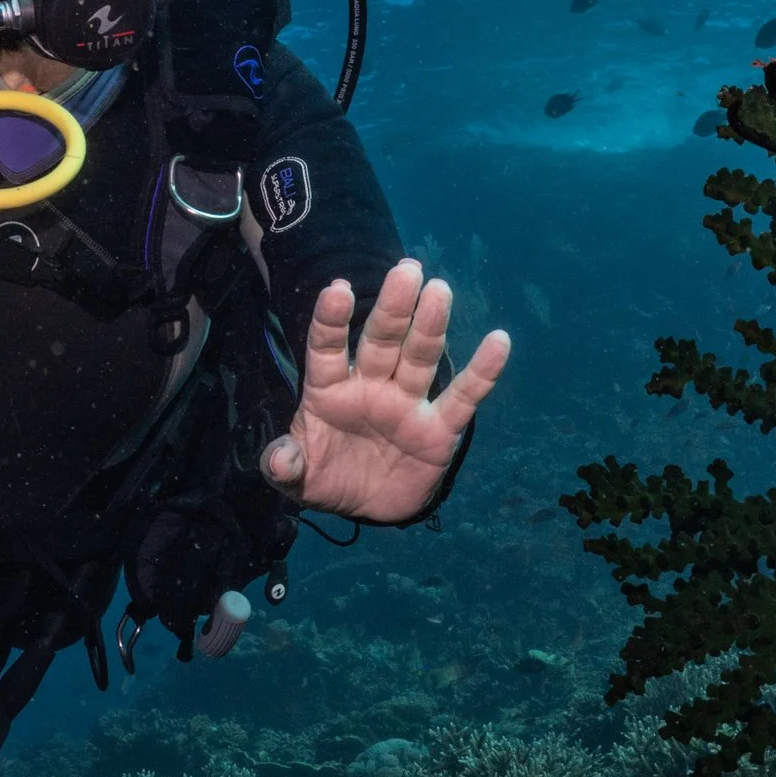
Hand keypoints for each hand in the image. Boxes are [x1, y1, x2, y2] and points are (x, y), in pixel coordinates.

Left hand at [261, 259, 509, 523]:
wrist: (365, 507)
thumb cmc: (324, 475)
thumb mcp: (296, 477)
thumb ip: (284, 465)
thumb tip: (276, 461)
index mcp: (330, 389)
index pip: (327, 348)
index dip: (331, 320)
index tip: (336, 289)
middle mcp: (370, 386)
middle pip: (382, 340)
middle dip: (392, 307)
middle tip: (406, 269)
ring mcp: (407, 404)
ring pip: (420, 357)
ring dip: (430, 325)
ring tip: (439, 290)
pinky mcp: (439, 429)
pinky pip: (463, 397)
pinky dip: (483, 371)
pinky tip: (499, 341)